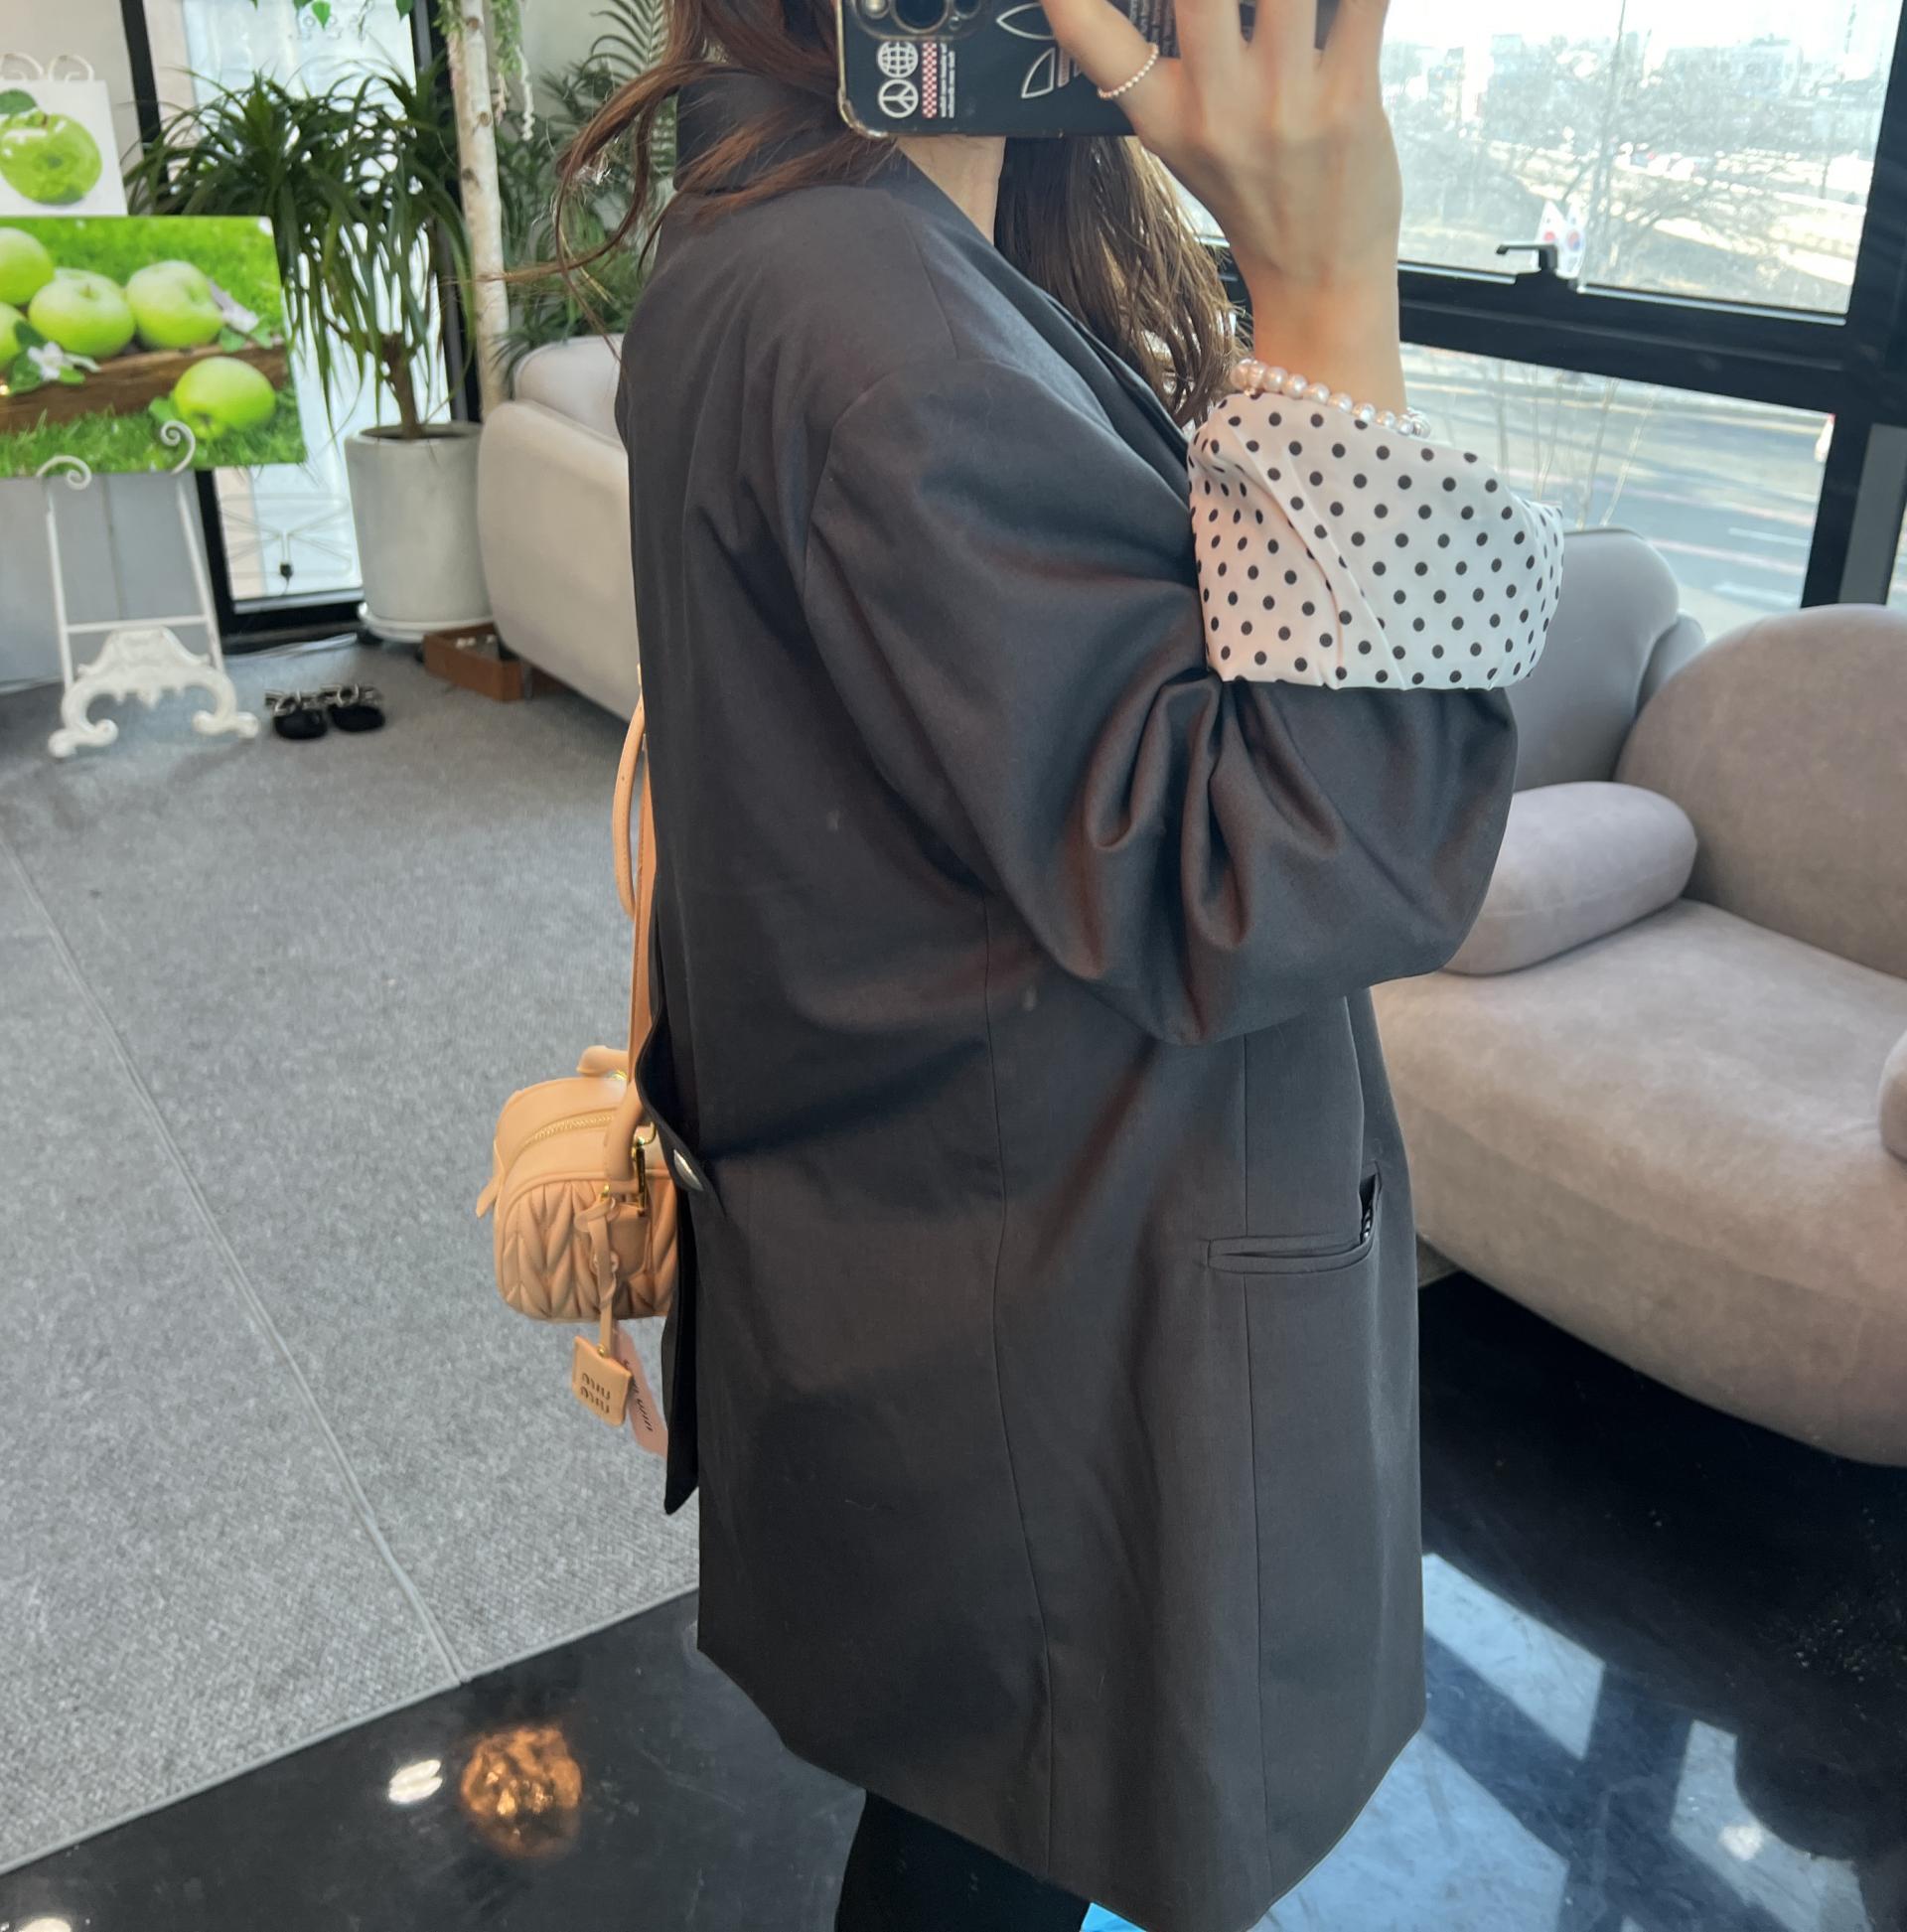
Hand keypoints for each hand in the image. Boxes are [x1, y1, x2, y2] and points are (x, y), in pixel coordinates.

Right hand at [1039, 0, 1406, 406]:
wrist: (1319, 280)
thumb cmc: (1254, 197)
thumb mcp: (1180, 142)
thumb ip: (1154, 65)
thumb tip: (1166, 8)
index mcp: (1160, 116)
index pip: (1088, 29)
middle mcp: (1212, 107)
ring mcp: (1280, 104)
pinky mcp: (1349, 99)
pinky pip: (1362, 0)